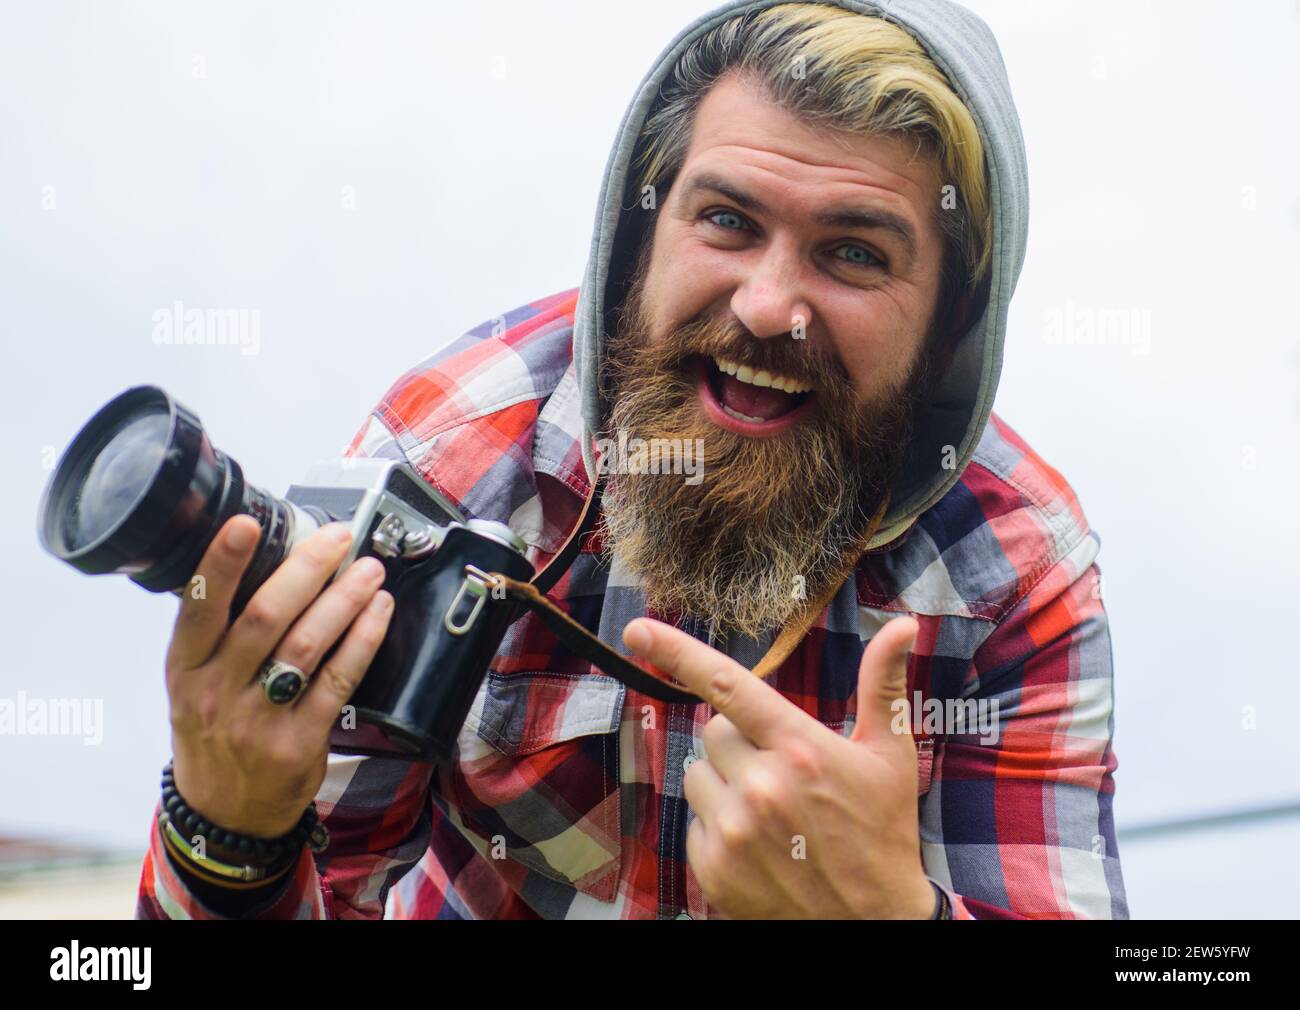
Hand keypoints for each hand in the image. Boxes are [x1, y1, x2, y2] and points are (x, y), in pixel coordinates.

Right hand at [166, 515, 393, 837]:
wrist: (224, 814)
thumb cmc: (214, 733)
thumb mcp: (193, 685)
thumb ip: (220, 634)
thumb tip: (270, 562)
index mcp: (185, 670)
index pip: (198, 608)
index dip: (221, 564)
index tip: (246, 523)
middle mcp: (216, 692)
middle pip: (264, 618)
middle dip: (306, 570)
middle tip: (339, 538)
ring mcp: (258, 720)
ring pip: (306, 646)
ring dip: (344, 600)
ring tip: (370, 570)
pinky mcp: (299, 741)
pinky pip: (338, 681)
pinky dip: (363, 640)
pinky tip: (379, 612)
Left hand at [622, 614, 933, 918]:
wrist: (874, 923)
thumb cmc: (883, 831)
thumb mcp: (890, 755)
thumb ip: (882, 684)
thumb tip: (901, 624)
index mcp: (799, 748)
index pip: (728, 685)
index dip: (676, 652)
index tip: (636, 630)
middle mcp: (761, 785)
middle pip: (714, 730)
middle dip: (741, 742)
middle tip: (782, 772)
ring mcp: (733, 829)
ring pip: (698, 773)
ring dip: (725, 783)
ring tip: (770, 811)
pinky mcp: (714, 868)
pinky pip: (694, 820)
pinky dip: (717, 826)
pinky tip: (757, 843)